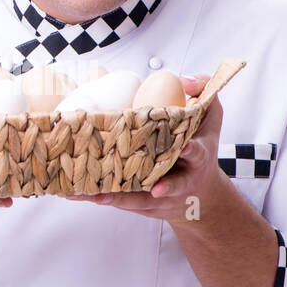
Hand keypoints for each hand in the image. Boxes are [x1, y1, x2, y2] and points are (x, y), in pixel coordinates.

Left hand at [64, 74, 226, 220]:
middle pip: (170, 185)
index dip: (191, 151)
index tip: (185, 150)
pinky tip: (76, 192)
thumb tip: (185, 80)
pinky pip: (118, 202)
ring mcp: (160, 196)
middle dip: (162, 187)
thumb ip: (204, 92)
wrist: (200, 194)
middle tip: (153, 190)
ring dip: (115, 196)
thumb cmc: (201, 146)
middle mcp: (181, 180)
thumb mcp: (210, 117)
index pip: (197, 152)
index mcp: (198, 156)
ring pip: (138, 199)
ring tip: (89, 192)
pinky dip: (99, 197)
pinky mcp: (142, 206)